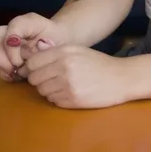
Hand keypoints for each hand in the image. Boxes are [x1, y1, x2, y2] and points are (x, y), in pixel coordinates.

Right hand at [0, 13, 67, 81]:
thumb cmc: (60, 42)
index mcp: (29, 21)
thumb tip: (28, 58)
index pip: (13, 27)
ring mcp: (6, 36)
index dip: (11, 47)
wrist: (60, 41)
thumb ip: (43, 49)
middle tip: (12, 70)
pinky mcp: (3, 48)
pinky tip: (10, 75)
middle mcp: (14, 27)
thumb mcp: (58, 44)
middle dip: (0, 57)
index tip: (19, 62)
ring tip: (11, 73)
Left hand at [20, 44, 134, 108]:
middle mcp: (64, 67)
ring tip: (63, 86)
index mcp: (64, 52)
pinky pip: (53, 101)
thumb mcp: (77, 50)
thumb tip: (30, 57)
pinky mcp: (72, 100)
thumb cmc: (98, 63)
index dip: (32, 67)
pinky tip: (70, 93)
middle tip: (51, 79)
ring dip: (49, 90)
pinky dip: (58, 98)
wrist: (121, 78)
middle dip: (39, 80)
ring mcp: (67, 85)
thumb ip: (54, 52)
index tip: (37, 70)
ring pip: (42, 91)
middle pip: (34, 78)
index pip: (32, 62)